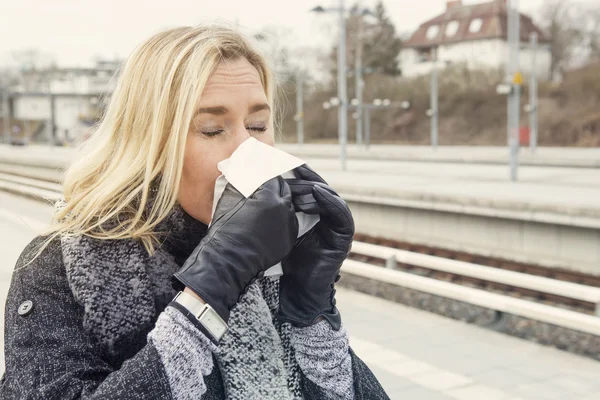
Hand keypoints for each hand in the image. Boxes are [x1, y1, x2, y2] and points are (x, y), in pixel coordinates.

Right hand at [173, 177, 297, 322]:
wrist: (229, 260)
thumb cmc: (225, 230)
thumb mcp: (231, 199)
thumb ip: (243, 184)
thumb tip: (246, 172)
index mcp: (269, 197)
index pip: (273, 178)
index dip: (267, 175)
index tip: (263, 174)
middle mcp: (283, 209)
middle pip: (285, 190)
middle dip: (276, 186)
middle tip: (267, 186)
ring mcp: (288, 225)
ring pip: (289, 206)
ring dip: (281, 202)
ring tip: (269, 204)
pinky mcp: (289, 239)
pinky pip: (290, 223)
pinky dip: (283, 219)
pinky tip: (272, 220)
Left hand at [277, 165, 353, 329]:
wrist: (296, 288)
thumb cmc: (286, 260)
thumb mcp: (281, 228)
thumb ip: (279, 210)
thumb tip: (261, 186)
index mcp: (315, 214)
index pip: (309, 188)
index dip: (301, 175)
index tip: (287, 162)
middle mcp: (328, 217)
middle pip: (321, 189)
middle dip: (308, 177)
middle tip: (295, 165)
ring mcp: (338, 226)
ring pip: (331, 198)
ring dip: (317, 188)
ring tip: (302, 182)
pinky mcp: (345, 235)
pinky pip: (341, 213)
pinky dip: (329, 201)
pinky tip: (315, 193)